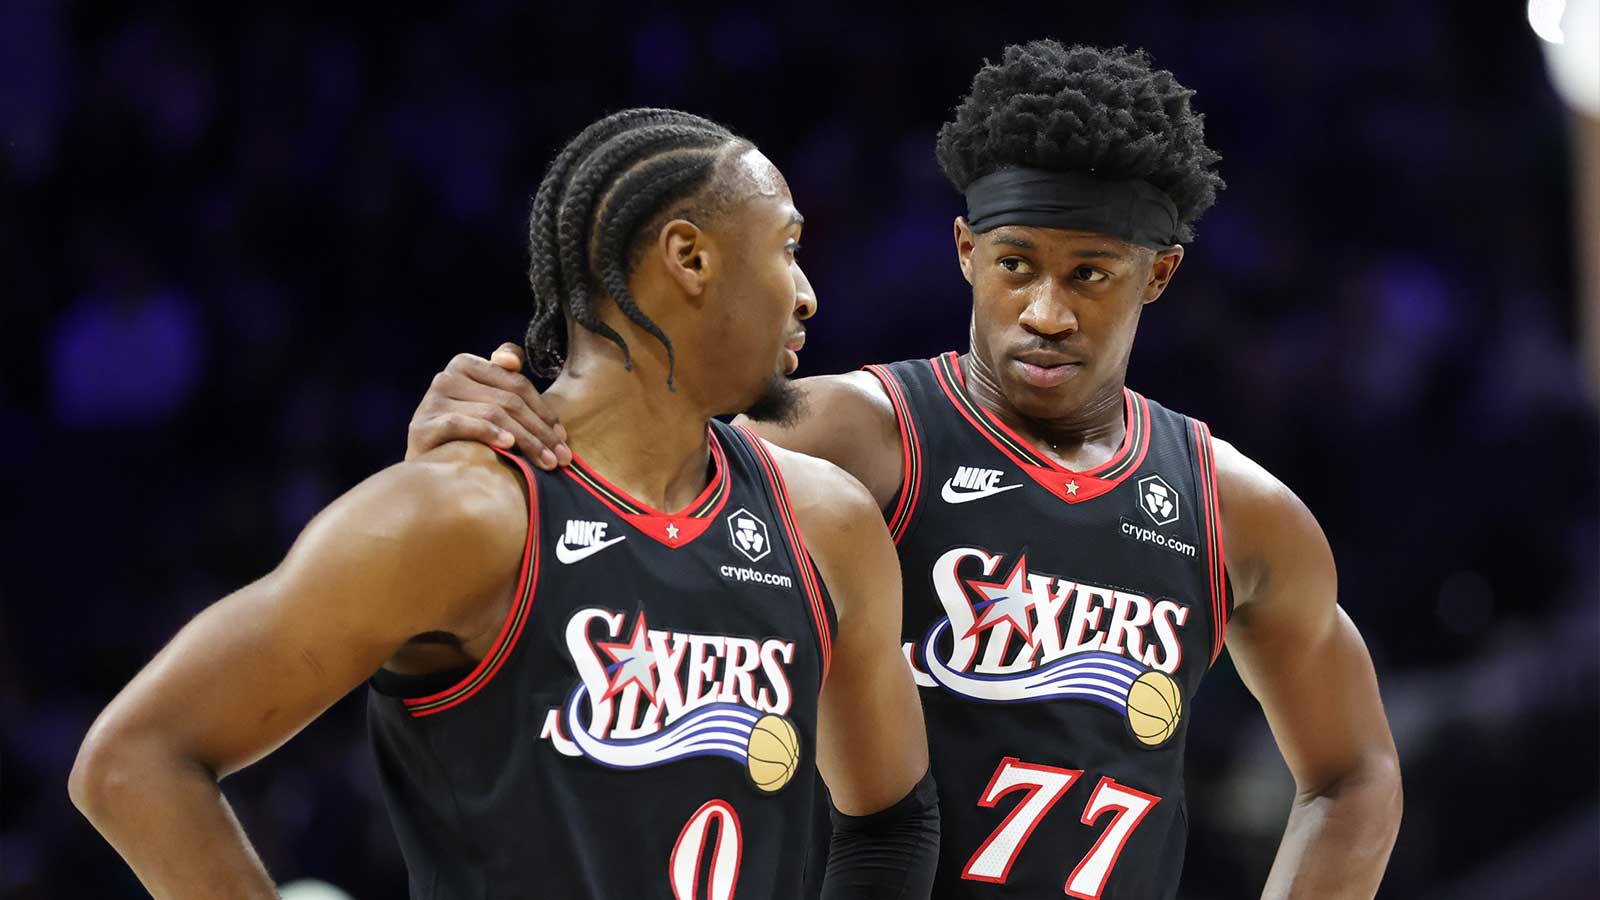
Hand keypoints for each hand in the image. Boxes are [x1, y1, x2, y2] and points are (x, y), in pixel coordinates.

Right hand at [405, 344, 571, 468]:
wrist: (428, 463)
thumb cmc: (466, 431)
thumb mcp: (487, 399)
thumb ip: (505, 375)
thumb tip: (512, 361)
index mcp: (465, 364)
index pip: (517, 384)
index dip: (545, 410)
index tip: (563, 437)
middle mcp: (446, 377)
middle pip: (508, 401)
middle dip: (540, 431)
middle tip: (562, 457)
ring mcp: (432, 401)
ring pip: (493, 414)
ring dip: (526, 440)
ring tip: (546, 461)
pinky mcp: (423, 425)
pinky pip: (463, 424)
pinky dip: (488, 433)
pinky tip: (508, 446)